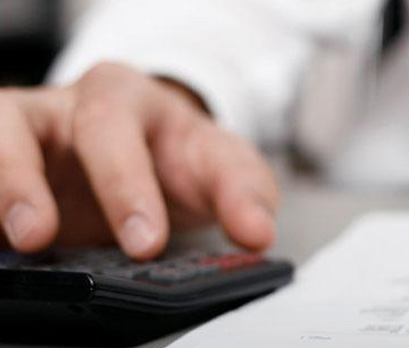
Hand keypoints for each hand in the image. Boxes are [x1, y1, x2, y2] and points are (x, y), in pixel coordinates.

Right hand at [0, 62, 278, 259]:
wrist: (160, 155)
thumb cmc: (183, 155)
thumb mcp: (225, 167)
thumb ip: (245, 196)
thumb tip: (256, 233)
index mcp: (123, 98)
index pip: (113, 127)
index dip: (123, 186)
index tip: (145, 243)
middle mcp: (63, 111)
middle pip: (26, 130)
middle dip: (27, 186)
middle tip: (43, 239)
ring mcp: (24, 140)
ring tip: (14, 239)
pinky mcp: (5, 170)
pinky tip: (0, 244)